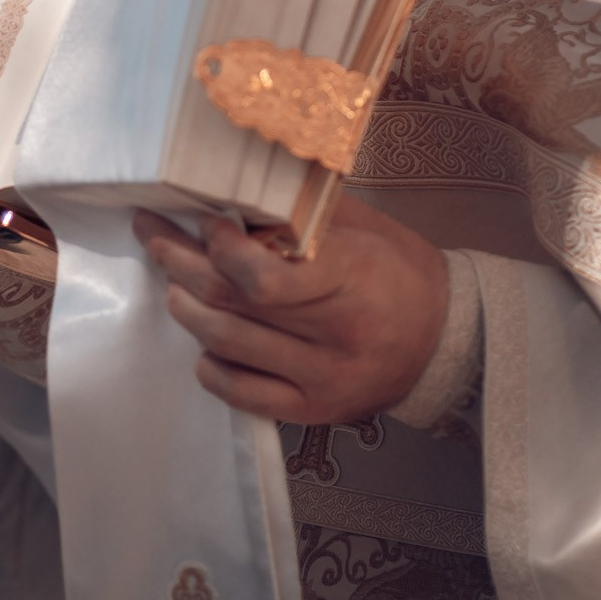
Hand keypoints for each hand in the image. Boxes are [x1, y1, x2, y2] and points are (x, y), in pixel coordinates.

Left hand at [134, 196, 446, 424]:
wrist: (446, 339)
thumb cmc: (399, 272)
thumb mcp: (363, 228)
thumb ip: (302, 214)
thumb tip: (235, 188)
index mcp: (351, 281)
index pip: (263, 276)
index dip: (219, 246)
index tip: (204, 218)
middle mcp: (334, 337)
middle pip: (232, 303)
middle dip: (179, 262)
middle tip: (154, 233)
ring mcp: (321, 379)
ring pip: (227, 346)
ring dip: (187, 309)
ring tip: (173, 283)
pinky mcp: (312, 411)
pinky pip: (242, 394)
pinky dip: (211, 367)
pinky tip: (204, 341)